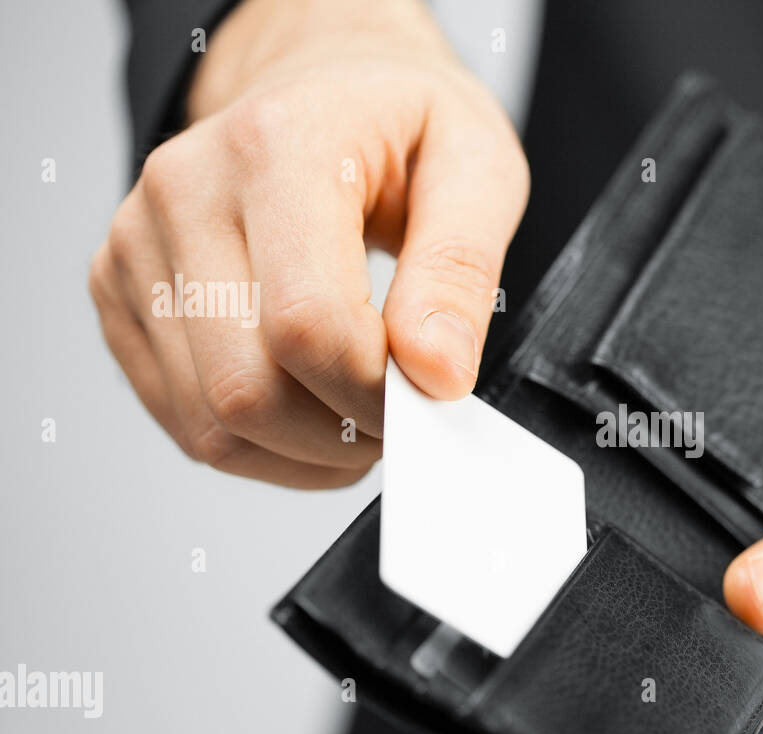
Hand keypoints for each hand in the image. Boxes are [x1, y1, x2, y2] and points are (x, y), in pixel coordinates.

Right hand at [89, 0, 527, 486]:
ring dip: (306, 451)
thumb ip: (460, 272)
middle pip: (247, 389)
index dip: (376, 393)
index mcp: (276, 145)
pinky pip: (187, 424)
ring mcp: (137, 246)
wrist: (326, 90)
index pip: (307, 323)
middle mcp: (184, 190)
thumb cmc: (402, 127)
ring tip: (361, 411)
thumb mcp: (477, 168)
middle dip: (343, 434)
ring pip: (212, 424)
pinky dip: (264, 447)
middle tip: (402, 415)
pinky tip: (313, 410)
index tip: (428, 396)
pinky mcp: (122, 295)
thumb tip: (434, 373)